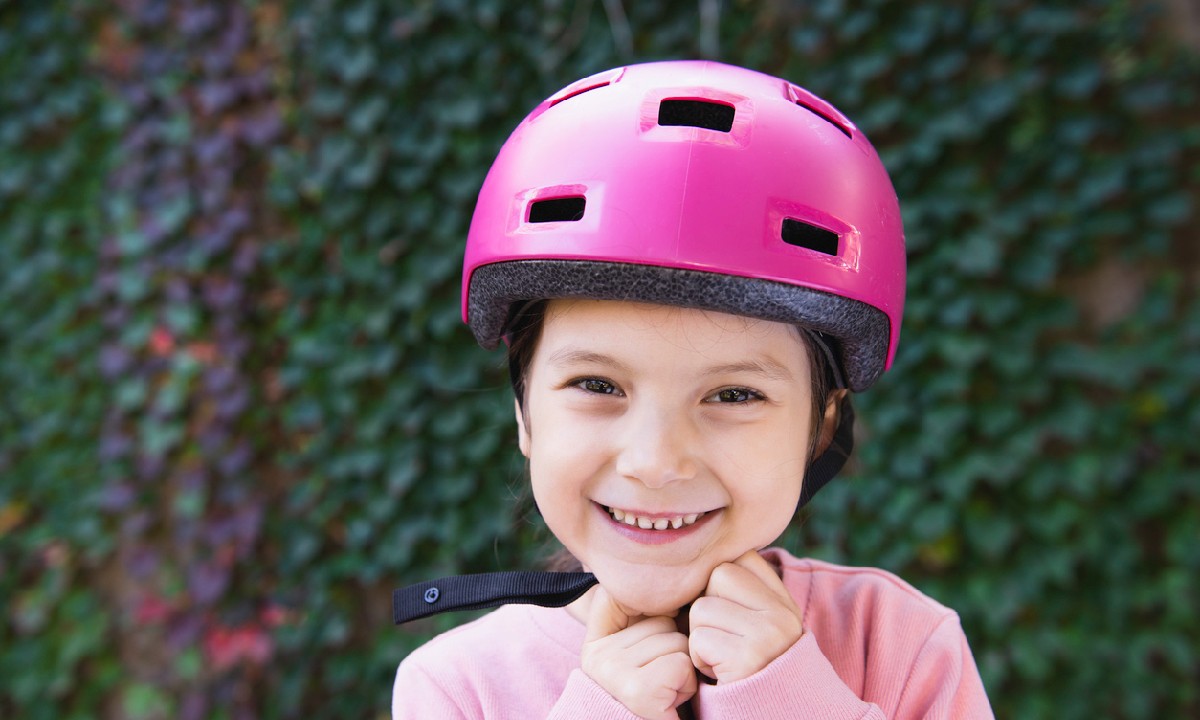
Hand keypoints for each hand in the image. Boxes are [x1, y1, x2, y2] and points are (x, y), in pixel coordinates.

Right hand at [581, 586, 697, 718]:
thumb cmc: (656, 698)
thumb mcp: (639, 655)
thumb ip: (639, 619)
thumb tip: (653, 576)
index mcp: (593, 644)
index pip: (625, 598)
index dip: (655, 619)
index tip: (654, 653)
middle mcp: (596, 656)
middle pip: (663, 621)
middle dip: (674, 650)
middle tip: (661, 681)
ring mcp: (612, 671)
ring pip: (676, 641)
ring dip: (683, 669)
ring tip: (666, 691)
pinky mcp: (637, 690)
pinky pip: (681, 664)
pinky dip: (687, 684)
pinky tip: (670, 701)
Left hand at [688, 549, 803, 683]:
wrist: (775, 718)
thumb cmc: (751, 672)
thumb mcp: (759, 626)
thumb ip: (745, 592)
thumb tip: (706, 555)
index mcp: (784, 602)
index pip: (739, 559)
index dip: (720, 584)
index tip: (727, 613)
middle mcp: (782, 614)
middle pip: (717, 577)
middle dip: (707, 607)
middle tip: (723, 639)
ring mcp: (768, 634)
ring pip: (701, 609)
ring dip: (699, 638)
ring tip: (721, 659)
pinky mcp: (748, 658)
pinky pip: (698, 640)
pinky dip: (699, 660)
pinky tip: (719, 673)